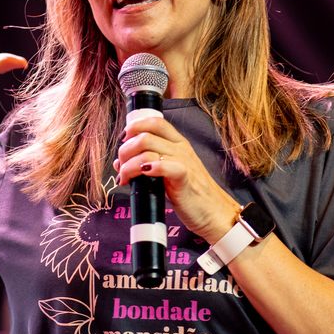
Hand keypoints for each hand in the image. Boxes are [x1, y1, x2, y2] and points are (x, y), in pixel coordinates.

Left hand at [113, 116, 239, 242]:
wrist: (213, 212)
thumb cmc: (190, 193)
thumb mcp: (168, 173)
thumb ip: (147, 164)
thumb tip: (120, 162)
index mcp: (178, 143)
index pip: (155, 121)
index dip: (134, 126)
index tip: (122, 140)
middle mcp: (181, 148)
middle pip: (145, 135)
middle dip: (125, 150)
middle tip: (121, 166)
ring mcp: (184, 162)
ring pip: (148, 150)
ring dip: (128, 164)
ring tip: (125, 178)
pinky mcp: (184, 179)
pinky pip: (164, 166)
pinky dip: (148, 169)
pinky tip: (142, 175)